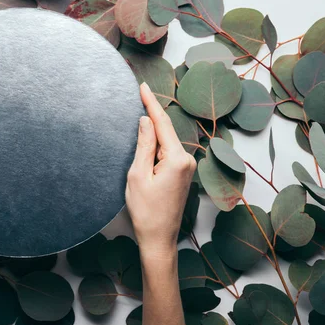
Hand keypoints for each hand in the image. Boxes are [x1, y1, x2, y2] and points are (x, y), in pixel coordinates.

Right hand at [125, 83, 195, 258]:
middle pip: (165, 131)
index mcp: (177, 159)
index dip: (151, 103)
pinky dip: (156, 144)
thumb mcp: (138, 175)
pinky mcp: (182, 175)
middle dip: (151, 115)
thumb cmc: (145, 211)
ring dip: (152, 131)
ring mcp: (186, 168)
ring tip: (139, 114)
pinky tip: (146, 138)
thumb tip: (145, 120)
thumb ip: (144, 145)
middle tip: (139, 93)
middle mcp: (187, 161)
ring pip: (165, 142)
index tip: (142, 86)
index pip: (162, 124)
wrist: (158, 238)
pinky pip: (167, 152)